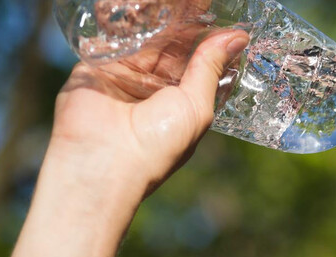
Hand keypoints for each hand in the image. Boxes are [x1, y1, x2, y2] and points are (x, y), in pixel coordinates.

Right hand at [43, 28, 249, 228]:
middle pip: (172, 41)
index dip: (209, 34)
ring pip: (145, 34)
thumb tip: (238, 36)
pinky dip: (125, 17)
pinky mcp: (97, 64)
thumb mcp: (196, 105)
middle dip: (185, 18)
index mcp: (182, 97)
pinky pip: (113, 34)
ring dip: (157, 14)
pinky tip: (142, 2)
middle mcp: (154, 84)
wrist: (104, 161)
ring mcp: (125, 73)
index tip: (222, 10)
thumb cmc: (158, 145)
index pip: (198, 57)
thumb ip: (210, 67)